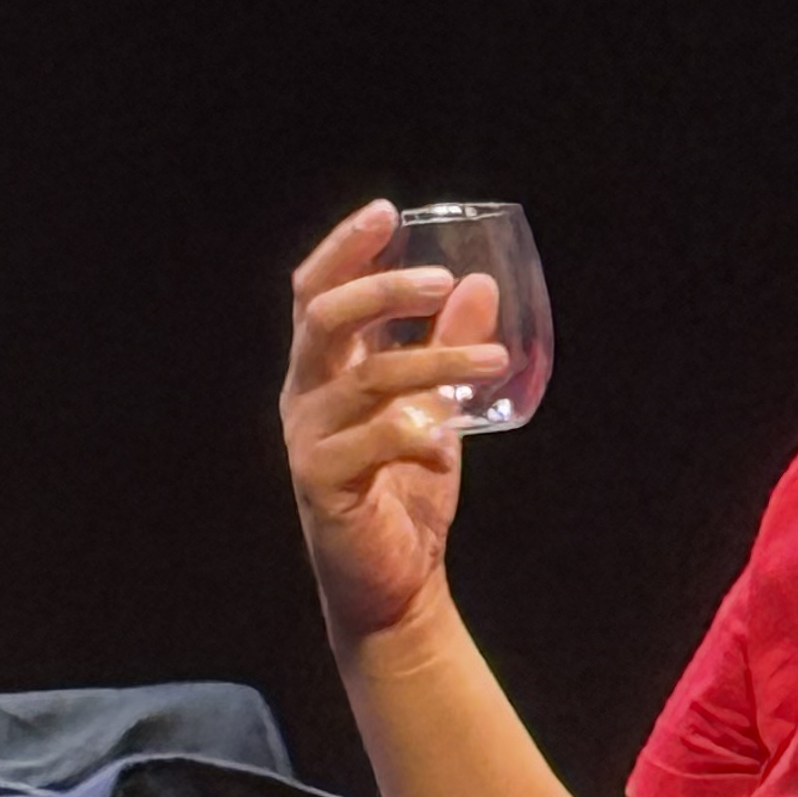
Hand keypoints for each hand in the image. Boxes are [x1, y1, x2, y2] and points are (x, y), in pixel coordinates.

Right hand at [282, 199, 512, 646]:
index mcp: (322, 370)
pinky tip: (450, 442)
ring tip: (493, 358)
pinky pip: (375, 441)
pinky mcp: (324, 484)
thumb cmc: (404, 491)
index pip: (317, 292)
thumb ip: (447, 351)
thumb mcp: (433, 409)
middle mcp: (304, 395)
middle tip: (441, 279)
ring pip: (364, 378)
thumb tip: (478, 286)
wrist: (390, 584)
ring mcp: (308, 439)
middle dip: (382, 288)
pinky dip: (420, 433)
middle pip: (325, 318)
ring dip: (433, 361)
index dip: (345, 248)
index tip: (386, 211)